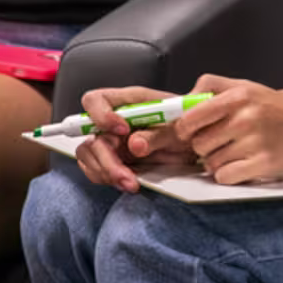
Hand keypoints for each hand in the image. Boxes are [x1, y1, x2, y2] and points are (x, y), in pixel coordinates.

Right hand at [71, 85, 196, 192]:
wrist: (194, 147)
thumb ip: (159, 133)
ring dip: (106, 172)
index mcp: (130, 102)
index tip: (122, 130)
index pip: (96, 100)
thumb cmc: (188, 128)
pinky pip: (95, 169)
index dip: (101, 114)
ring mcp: (110, 140)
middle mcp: (114, 120)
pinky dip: (108, 178)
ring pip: (88, 155)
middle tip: (124, 175)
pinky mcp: (110, 158)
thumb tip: (135, 144)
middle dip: (105, 158)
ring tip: (130, 182)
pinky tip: (128, 182)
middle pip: (90, 135)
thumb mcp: (181, 129)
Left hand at [174, 74, 282, 185]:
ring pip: (210, 163)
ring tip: (239, 152)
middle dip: (205, 147)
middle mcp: (245, 118)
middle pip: (198, 144)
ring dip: (219, 162)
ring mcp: (254, 143)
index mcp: (239, 96)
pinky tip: (244, 164)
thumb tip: (183, 102)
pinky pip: (225, 177)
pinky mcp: (262, 165)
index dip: (185, 129)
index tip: (189, 133)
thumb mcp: (249, 87)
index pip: (190, 118)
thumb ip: (214, 89)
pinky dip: (230, 175)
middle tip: (223, 143)